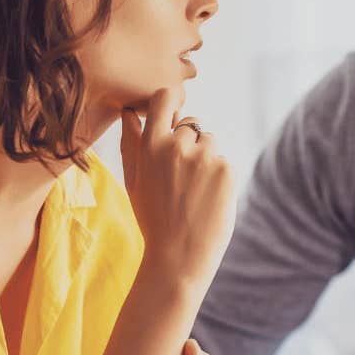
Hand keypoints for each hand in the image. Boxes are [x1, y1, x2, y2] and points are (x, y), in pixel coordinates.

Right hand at [119, 87, 233, 290]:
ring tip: (194, 192)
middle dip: (189, 143)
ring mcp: (205, 157)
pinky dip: (219, 178)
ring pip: (210, 143)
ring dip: (206, 159)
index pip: (165, 98)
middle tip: (182, 179)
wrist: (178, 257)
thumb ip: (131, 143)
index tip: (172, 116)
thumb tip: (128, 112)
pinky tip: (208, 200)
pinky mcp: (226, 171)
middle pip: (191, 124)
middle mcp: (178, 145)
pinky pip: (224, 162)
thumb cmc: (153, 219)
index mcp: (151, 145)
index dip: (170, 103)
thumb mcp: (133, 181)